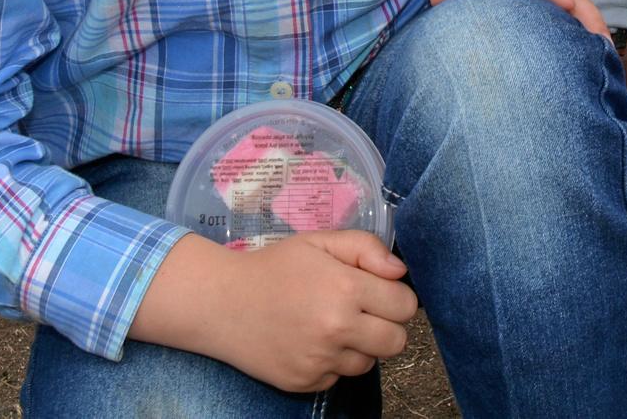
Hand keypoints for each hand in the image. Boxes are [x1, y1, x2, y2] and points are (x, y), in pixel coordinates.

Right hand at [178, 231, 416, 392]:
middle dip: (387, 325)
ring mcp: (320, 361)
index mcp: (345, 289)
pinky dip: (333, 363)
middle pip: (397, 341)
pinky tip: (312, 342)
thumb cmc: (275, 268)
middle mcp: (336, 329)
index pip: (406, 306)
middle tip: (363, 312)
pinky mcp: (304, 383)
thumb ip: (366, 248)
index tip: (379, 291)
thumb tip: (400, 272)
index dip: (396, 297)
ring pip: (369, 363)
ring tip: (333, 325)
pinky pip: (339, 377)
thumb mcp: (320, 242)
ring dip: (360, 346)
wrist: (221, 304)